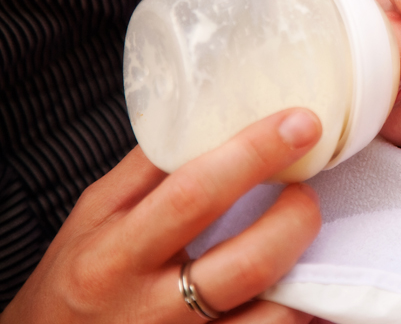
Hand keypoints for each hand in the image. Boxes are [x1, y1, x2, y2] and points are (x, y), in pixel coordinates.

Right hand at [1, 109, 323, 323]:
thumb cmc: (75, 277)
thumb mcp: (95, 214)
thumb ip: (151, 167)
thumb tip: (213, 116)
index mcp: (116, 254)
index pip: (195, 195)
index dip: (255, 155)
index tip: (299, 125)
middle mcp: (151, 309)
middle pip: (249, 263)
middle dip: (296, 218)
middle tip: (306, 193)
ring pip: (270, 318)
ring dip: (302, 273)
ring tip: (302, 243)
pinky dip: (294, 314)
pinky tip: (298, 290)